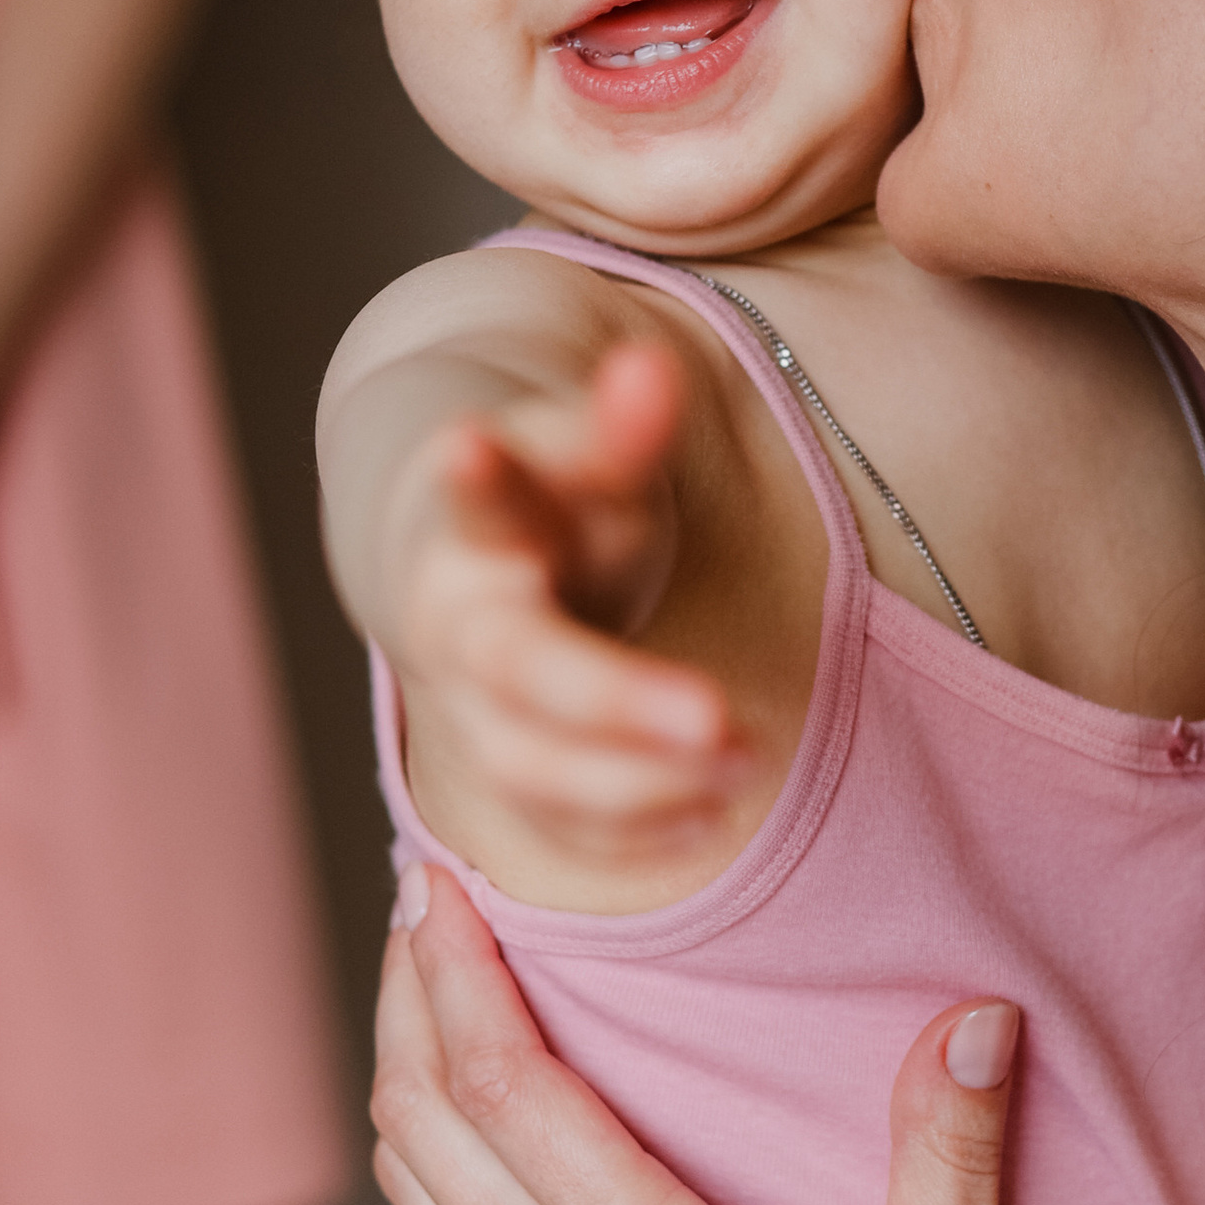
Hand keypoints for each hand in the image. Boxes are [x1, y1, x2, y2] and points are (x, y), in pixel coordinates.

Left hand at [369, 867, 1014, 1204]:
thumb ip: (950, 1171)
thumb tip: (977, 1020)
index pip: (508, 1086)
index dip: (458, 971)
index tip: (444, 875)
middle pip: (426, 1111)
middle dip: (407, 986)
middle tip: (422, 880)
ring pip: (412, 1175)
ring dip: (402, 1059)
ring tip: (420, 965)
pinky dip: (424, 1143)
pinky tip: (454, 1104)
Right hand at [386, 340, 752, 867]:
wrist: (476, 579)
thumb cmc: (548, 507)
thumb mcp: (584, 454)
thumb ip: (619, 425)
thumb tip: (650, 372)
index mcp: (470, 530)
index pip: (475, 504)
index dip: (476, 478)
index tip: (468, 444)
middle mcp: (459, 630)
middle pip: (521, 673)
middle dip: (616, 704)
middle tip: (716, 720)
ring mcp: (476, 715)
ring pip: (534, 771)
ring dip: (641, 783)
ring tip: (744, 759)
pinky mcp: (511, 778)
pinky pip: (559, 831)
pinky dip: (634, 832)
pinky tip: (710, 813)